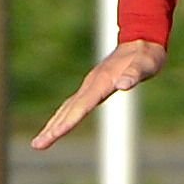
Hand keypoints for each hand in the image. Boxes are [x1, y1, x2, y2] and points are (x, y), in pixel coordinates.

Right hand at [31, 39, 164, 148]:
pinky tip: (58, 123)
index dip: (68, 121)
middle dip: (53, 128)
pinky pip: (74, 104)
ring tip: (39, 142)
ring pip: (68, 107)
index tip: (55, 134)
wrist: (143, 38)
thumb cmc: (146, 55)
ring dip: (53, 124)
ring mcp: (91, 84)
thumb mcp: (145, 64)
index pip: (82, 105)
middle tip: (37, 145)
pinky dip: (63, 116)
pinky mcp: (94, 85)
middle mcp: (92, 83)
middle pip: (69, 110)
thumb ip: (134, 74)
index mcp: (102, 81)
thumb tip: (123, 84)